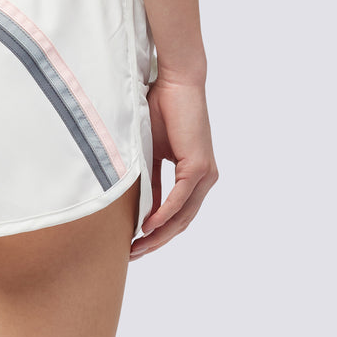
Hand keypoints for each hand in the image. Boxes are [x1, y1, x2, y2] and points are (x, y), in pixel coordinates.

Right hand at [129, 76, 218, 259]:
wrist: (176, 81)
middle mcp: (203, 178)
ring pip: (182, 216)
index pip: (176, 213)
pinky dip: (164, 214)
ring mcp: (204, 174)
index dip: (156, 232)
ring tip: (137, 247)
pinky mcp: (198, 166)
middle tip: (132, 255)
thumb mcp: (149, 149)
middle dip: (156, 242)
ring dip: (159, 235)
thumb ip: (148, 175)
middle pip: (181, 222)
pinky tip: (149, 226)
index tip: (134, 244)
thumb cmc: (162, 107)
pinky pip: (180, 198)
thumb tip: (135, 202)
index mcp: (193, 174)